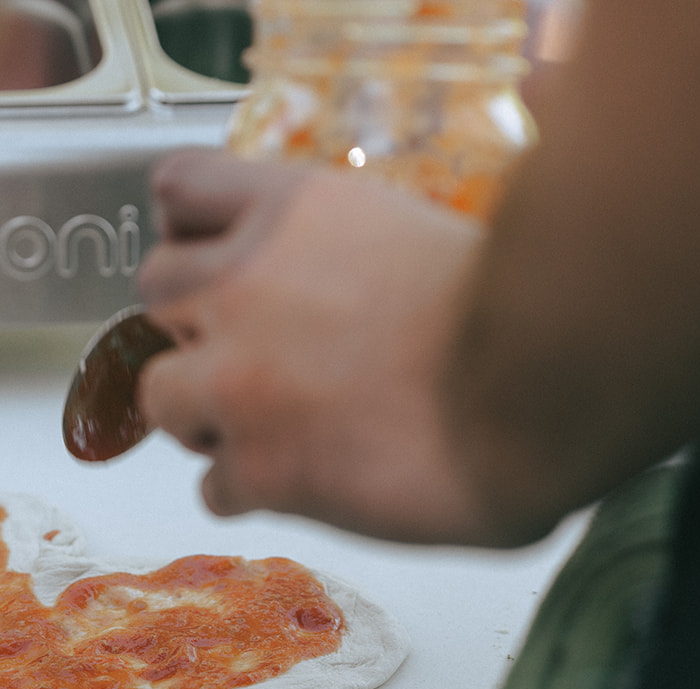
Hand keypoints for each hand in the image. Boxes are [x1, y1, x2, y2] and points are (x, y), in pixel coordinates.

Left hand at [136, 149, 515, 544]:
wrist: (543, 394)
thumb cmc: (520, 312)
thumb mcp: (422, 230)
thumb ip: (350, 244)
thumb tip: (344, 265)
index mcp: (294, 210)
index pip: (181, 188)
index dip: (188, 228)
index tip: (204, 255)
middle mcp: (246, 283)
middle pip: (155, 291)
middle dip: (195, 325)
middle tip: (249, 352)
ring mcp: (238, 377)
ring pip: (159, 395)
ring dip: (205, 414)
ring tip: (271, 426)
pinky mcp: (256, 463)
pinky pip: (211, 485)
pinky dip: (249, 489)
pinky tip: (306, 482)